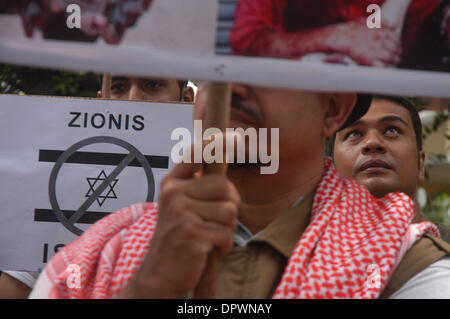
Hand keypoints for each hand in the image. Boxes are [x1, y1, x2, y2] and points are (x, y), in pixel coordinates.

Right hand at [119, 146, 239, 297]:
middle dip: (229, 206)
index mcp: (172, 184)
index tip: (237, 137)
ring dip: (226, 229)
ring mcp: (181, 213)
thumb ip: (197, 185)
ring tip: (208, 236)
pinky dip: (223, 245)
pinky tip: (207, 249)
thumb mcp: (180, 206)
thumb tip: (222, 155)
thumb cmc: (177, 236)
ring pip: (230, 212)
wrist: (160, 272)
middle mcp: (174, 193)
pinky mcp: (191, 233)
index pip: (196, 154)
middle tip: (215, 221)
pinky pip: (225, 234)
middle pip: (225, 187)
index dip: (218, 144)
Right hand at [318, 18, 401, 66]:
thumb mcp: (366, 20)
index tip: (398, 47)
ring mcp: (374, 50)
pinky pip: (380, 66)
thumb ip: (382, 22)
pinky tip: (386, 69)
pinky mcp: (367, 59)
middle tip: (398, 57)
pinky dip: (385, 68)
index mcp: (380, 31)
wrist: (339, 37)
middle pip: (394, 48)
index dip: (397, 43)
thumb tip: (395, 25)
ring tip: (396, 63)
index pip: (394, 38)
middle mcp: (379, 40)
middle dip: (397, 52)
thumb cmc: (351, 29)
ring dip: (394, 60)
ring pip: (390, 57)